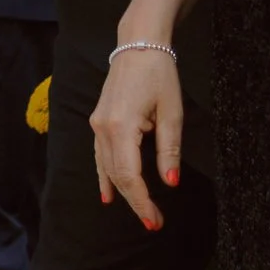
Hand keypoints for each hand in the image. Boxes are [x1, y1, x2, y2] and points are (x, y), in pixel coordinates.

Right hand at [91, 43, 184, 230]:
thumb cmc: (159, 76)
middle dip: (135, 201)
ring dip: (122, 192)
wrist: (138, 46)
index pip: (129, 175)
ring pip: (106, 168)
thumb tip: (170, 183)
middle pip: (116, 175)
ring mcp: (97, 124)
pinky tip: (108, 194)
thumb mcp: (172, 113)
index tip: (154, 221)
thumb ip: (169, 150)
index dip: (141, 201)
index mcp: (121, 126)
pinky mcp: (98, 121)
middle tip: (154, 223)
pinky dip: (105, 176)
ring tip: (141, 213)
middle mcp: (103, 128)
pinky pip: (99, 156)